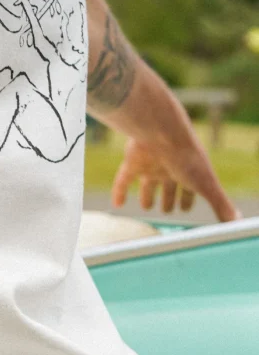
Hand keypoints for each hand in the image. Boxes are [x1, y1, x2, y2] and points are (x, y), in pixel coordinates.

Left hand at [112, 132, 239, 221]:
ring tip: (146, 206)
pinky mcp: (132, 161)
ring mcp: (150, 164)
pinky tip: (117, 204)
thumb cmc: (186, 159)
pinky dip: (120, 192)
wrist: (162, 133)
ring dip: (148, 195)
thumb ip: (219, 204)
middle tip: (168, 210)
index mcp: (187, 172)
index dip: (188, 200)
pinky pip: (124, 179)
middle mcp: (169, 168)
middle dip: (170, 199)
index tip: (185, 208)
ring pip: (149, 183)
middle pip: (170, 187)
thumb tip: (236, 222)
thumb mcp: (205, 184)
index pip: (189, 190)